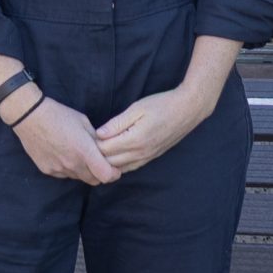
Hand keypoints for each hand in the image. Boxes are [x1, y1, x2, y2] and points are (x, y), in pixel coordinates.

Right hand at [12, 95, 121, 185]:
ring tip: (79, 155)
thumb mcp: (83, 121)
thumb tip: (103, 149)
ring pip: (79, 177)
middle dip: (100, 173)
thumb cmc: (59, 114)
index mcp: (84, 151)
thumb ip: (95, 138)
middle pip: (94, 180)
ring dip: (84, 171)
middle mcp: (73, 164)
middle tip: (99, 162)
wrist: (30, 117)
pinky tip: (64, 154)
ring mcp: (59, 169)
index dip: (114, 174)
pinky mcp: (48, 171)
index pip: (106, 175)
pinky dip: (69, 169)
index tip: (115, 168)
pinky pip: (64, 174)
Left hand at [95, 85, 212, 173]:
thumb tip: (99, 134)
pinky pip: (132, 167)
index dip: (93, 144)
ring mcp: (147, 157)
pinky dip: (120, 164)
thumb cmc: (161, 105)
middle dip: (97, 156)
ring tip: (96, 153)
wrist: (187, 110)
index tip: (84, 137)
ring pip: (121, 168)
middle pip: (111, 162)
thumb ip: (117, 123)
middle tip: (86, 146)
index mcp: (135, 140)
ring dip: (108, 162)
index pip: (106, 150)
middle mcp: (141, 153)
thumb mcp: (137, 108)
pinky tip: (113, 157)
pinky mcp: (152, 157)